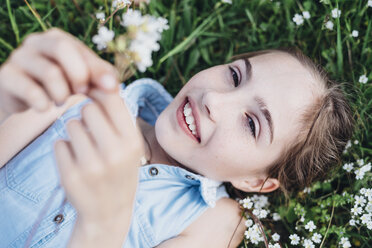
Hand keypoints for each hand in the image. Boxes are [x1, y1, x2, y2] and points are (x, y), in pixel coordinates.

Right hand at [0, 28, 117, 116]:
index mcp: (57, 39)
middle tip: (83, 92)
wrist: (24, 100)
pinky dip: (43, 102)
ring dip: (62, 92)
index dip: (97, 69)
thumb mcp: (83, 80)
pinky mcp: (7, 77)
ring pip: (49, 71)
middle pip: (61, 47)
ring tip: (61, 102)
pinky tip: (45, 108)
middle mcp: (36, 42)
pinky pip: (30, 90)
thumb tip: (114, 88)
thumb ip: (100, 79)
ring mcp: (19, 58)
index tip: (111, 89)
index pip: (80, 48)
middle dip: (79, 74)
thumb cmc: (59, 86)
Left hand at [54, 89, 143, 226]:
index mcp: (132, 142)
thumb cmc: (121, 170)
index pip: (113, 99)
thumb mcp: (130, 145)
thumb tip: (103, 83)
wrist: (109, 211)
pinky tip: (76, 161)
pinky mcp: (70, 175)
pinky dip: (64, 148)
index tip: (94, 94)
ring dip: (75, 130)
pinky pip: (59, 143)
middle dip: (87, 114)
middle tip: (92, 128)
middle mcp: (114, 153)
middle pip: (88, 108)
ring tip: (85, 147)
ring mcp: (91, 165)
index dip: (100, 92)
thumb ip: (120, 117)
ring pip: (71, 124)